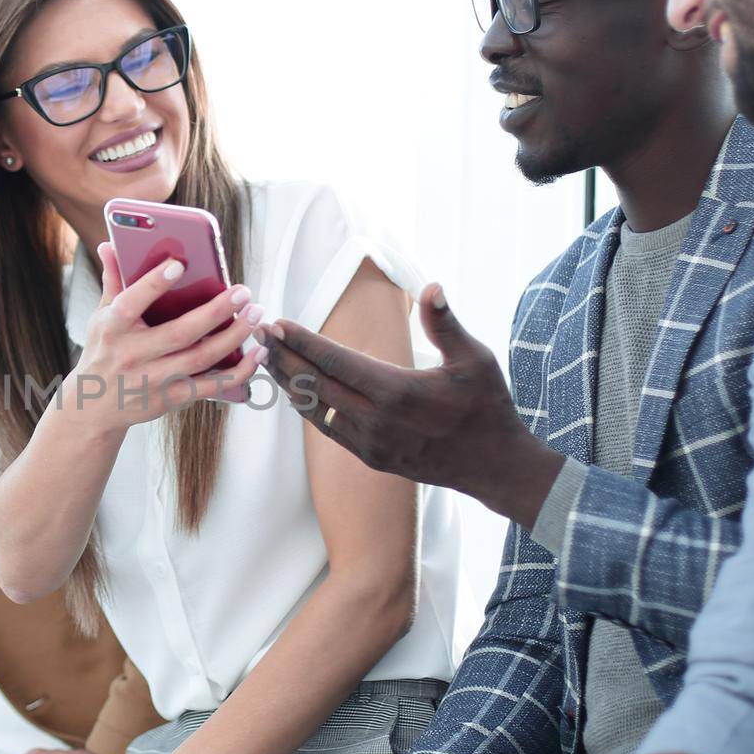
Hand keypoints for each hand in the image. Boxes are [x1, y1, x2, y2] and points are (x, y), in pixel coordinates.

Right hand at [65, 243, 265, 432]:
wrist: (93, 408)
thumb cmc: (103, 352)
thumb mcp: (100, 317)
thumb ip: (113, 281)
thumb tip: (110, 244)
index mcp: (112, 328)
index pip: (131, 303)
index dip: (154, 284)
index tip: (179, 264)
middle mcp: (132, 356)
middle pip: (180, 333)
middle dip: (215, 311)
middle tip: (242, 291)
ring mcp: (152, 380)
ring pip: (200, 358)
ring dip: (233, 337)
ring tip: (255, 314)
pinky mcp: (169, 398)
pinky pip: (210, 386)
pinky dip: (237, 372)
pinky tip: (257, 353)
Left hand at [257, 283, 563, 526]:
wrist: (494, 467)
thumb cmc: (488, 407)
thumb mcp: (475, 360)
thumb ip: (445, 324)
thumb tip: (431, 285)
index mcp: (398, 391)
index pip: (336, 362)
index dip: (302, 341)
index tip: (277, 323)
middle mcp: (377, 421)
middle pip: (315, 385)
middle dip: (283, 357)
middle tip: (258, 333)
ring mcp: (370, 444)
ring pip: (315, 409)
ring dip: (289, 383)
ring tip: (268, 357)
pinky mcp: (370, 459)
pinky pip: (328, 429)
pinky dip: (308, 407)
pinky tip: (295, 389)